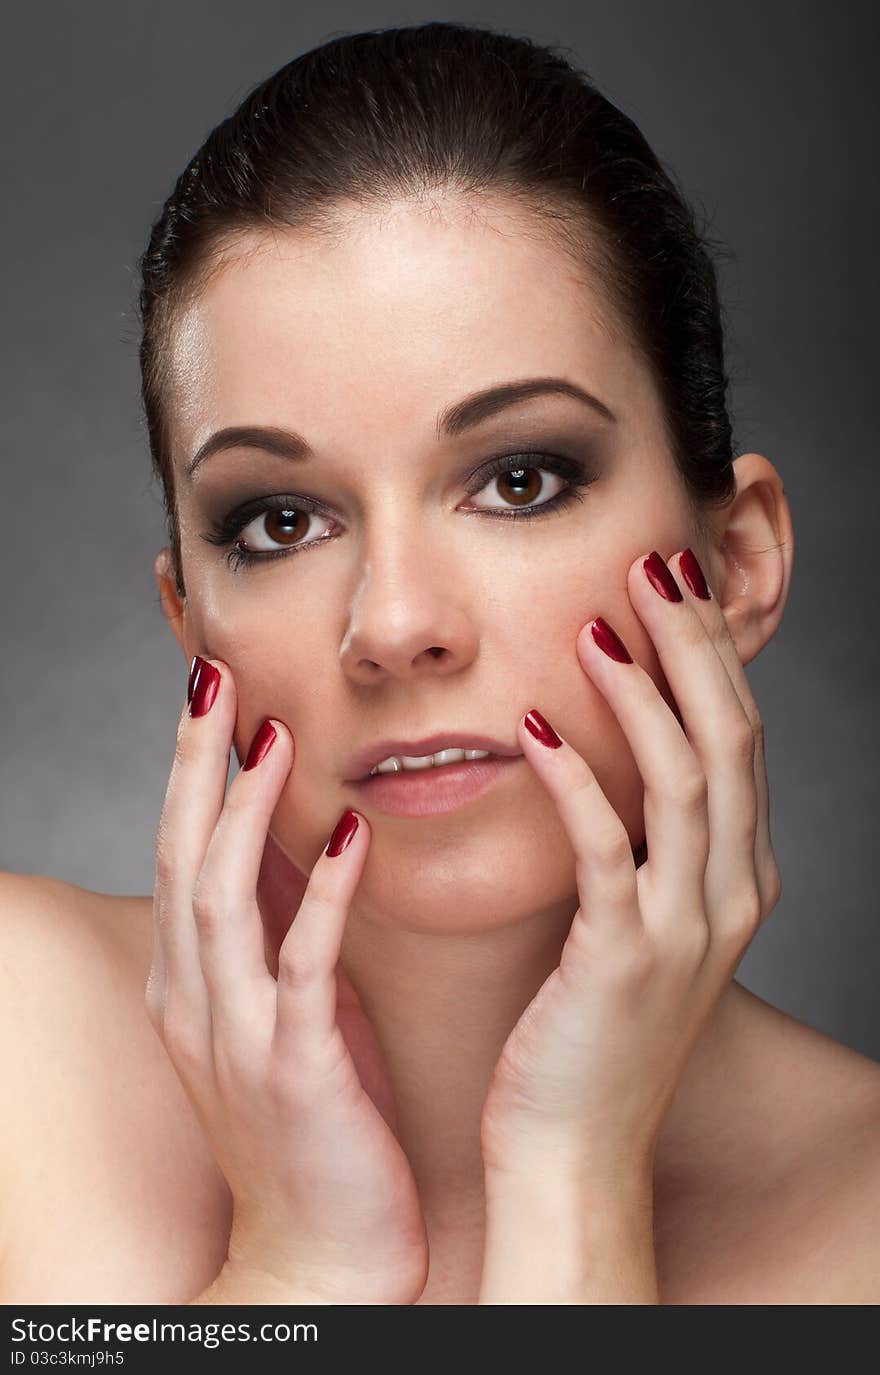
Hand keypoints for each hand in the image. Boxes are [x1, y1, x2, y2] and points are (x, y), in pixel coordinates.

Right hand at [146, 656, 427, 1304]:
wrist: (319, 1256)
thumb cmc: (312, 1130)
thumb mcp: (278, 1020)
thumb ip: (275, 938)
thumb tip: (297, 848)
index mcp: (189, 988)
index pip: (179, 856)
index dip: (191, 774)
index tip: (213, 697)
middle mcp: (195, 1004)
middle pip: (181, 859)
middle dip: (194, 767)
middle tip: (214, 680)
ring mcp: (237, 1038)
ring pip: (221, 901)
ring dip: (244, 812)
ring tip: (271, 734)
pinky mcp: (295, 1072)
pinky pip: (302, 968)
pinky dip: (322, 896)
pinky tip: (350, 836)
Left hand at [479, 547, 782, 1187]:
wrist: (573, 1148)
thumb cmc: (589, 1029)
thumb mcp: (636, 921)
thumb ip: (641, 843)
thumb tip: (608, 752)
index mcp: (737, 879)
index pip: (739, 739)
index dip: (710, 655)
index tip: (668, 582)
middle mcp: (729, 896)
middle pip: (729, 740)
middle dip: (694, 645)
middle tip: (652, 564)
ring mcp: (685, 931)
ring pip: (686, 780)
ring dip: (645, 693)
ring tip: (597, 622)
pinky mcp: (621, 960)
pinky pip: (607, 847)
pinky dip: (577, 777)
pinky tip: (538, 723)